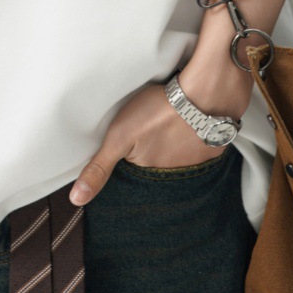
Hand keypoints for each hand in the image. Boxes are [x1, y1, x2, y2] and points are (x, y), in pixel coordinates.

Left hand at [67, 78, 235, 206]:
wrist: (206, 92)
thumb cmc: (159, 111)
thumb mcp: (119, 137)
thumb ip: (99, 168)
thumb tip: (76, 200)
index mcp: (151, 174)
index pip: (136, 175)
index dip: (132, 159)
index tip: (134, 145)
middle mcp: (177, 176)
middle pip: (159, 168)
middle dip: (155, 154)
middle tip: (153, 132)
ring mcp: (198, 163)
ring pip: (181, 159)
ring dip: (176, 147)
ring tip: (170, 127)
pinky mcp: (215, 148)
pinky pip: (201, 150)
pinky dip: (195, 140)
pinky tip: (190, 125)